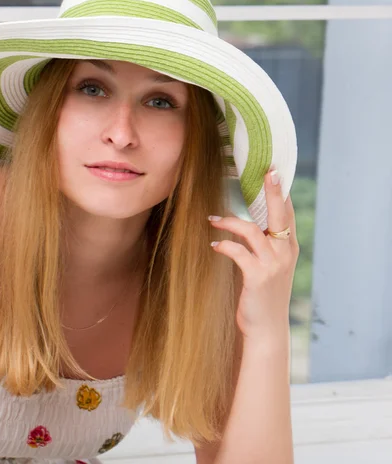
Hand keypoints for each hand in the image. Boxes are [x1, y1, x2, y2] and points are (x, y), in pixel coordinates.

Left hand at [209, 170, 298, 342]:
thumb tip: (250, 226)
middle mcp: (285, 253)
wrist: (267, 329)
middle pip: (280, 214)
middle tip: (267, 173)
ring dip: (229, 222)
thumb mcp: (271, 268)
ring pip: (252, 230)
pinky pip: (238, 252)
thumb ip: (266, 247)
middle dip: (273, 192)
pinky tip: (214, 245)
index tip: (275, 173)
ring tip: (212, 220)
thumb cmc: (264, 296)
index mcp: (289, 248)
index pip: (288, 214)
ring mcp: (273, 265)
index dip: (282, 193)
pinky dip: (224, 245)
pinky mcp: (257, 276)